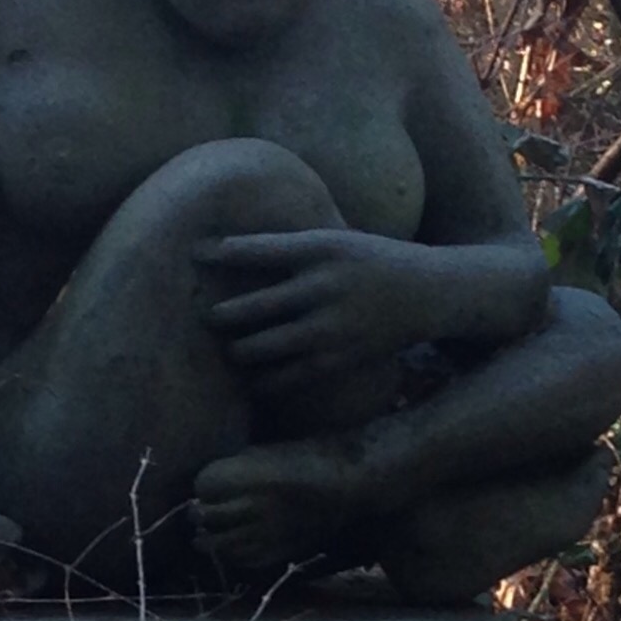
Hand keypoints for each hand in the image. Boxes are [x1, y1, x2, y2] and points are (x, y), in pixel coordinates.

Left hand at [197, 229, 439, 391]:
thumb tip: (231, 246)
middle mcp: (323, 286)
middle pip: (254, 306)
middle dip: (221, 315)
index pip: (260, 250)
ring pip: (264, 347)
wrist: (427, 292)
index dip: (223, 253)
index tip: (193, 254)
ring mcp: (330, 326)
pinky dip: (263, 381)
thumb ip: (292, 246)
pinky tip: (249, 380)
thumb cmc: (371, 260)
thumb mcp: (336, 239)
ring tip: (227, 350)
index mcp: (320, 249)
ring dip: (237, 351)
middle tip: (203, 318)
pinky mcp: (338, 359)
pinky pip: (287, 376)